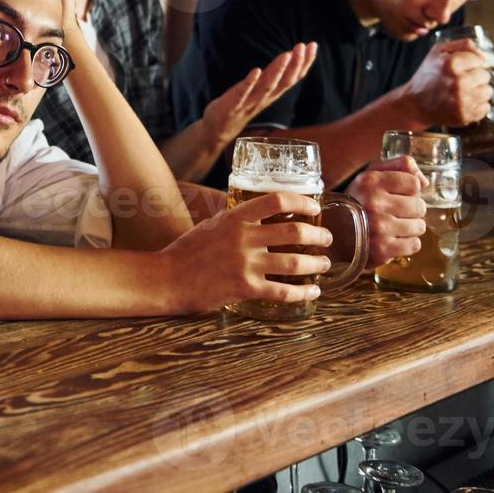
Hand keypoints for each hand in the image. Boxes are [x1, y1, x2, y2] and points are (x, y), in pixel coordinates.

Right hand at [160, 191, 331, 312]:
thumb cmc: (188, 251)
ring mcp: (245, 264)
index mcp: (235, 218)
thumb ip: (237, 220)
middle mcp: (243, 238)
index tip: (315, 207)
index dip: (301, 202)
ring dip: (316, 264)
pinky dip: (303, 293)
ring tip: (324, 264)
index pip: (276, 200)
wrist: (167, 278)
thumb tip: (262, 215)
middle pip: (294, 231)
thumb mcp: (212, 225)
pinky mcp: (245, 288)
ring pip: (295, 262)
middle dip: (318, 235)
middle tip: (326, 238)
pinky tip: (312, 292)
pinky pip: (283, 291)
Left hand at [202, 43, 316, 145]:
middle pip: (285, 82)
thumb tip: (289, 56)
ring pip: (268, 87)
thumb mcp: (261, 88)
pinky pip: (243, 93)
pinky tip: (256, 71)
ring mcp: (250, 102)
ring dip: (278, 71)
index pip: (293, 78)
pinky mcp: (233, 105)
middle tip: (302, 46)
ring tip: (286, 55)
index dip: (304, 63)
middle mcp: (265, 98)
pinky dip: (250, 82)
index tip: (313, 46)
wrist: (219, 129)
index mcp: (273, 93)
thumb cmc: (242, 104)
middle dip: (296, 64)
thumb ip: (273, 75)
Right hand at [346, 156, 427, 266]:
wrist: (333, 233)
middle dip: (411, 210)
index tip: (398, 195)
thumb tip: (425, 181)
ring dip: (411, 227)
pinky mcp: (382, 249)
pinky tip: (393, 238)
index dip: (409, 190)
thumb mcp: (370, 175)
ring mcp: (379, 228)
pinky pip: (414, 245)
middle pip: (420, 206)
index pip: (414, 183)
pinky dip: (407, 243)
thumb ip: (399, 166)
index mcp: (370, 181)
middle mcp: (374, 203)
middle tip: (396, 212)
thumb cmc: (356, 201)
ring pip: (420, 226)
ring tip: (394, 226)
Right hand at [402, 38, 492, 126]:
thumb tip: (484, 56)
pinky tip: (464, 102)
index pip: (480, 60)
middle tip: (461, 80)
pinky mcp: (464, 115)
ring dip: (478, 91)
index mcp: (451, 64)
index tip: (461, 68)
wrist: (415, 104)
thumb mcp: (438, 52)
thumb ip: (463, 45)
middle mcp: (458, 82)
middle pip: (485, 76)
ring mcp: (462, 101)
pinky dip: (477, 106)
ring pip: (487, 92)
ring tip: (463, 92)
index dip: (471, 63)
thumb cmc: (427, 76)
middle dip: (475, 77)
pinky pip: (485, 108)